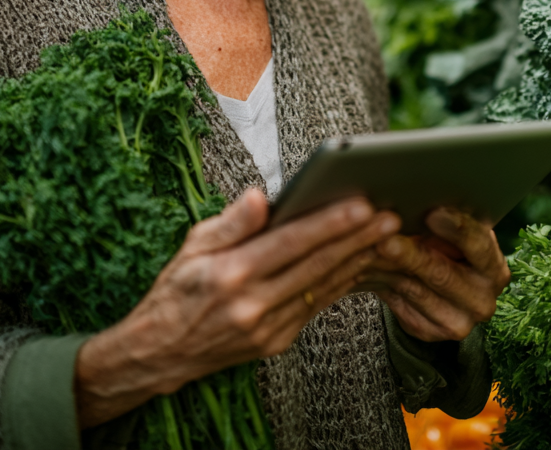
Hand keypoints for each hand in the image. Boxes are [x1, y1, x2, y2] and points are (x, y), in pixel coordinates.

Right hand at [75, 189, 399, 428]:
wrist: (159, 353)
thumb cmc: (177, 289)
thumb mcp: (192, 245)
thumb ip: (232, 222)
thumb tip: (259, 197)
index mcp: (231, 274)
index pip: (291, 243)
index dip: (329, 223)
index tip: (361, 205)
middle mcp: (253, 305)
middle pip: (317, 265)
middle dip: (358, 239)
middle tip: (390, 217)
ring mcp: (267, 328)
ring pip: (323, 287)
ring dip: (358, 260)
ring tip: (386, 236)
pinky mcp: (276, 342)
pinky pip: (316, 306)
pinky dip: (340, 282)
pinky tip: (360, 262)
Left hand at [356, 208, 510, 342]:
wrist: (436, 284)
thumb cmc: (446, 244)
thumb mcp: (453, 231)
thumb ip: (445, 219)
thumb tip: (421, 196)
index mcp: (494, 269)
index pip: (478, 245)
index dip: (456, 228)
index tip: (432, 212)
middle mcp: (482, 301)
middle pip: (442, 273)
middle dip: (411, 254)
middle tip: (387, 238)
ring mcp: (456, 322)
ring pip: (415, 290)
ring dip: (387, 268)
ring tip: (367, 247)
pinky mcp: (428, 332)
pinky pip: (399, 304)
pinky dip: (380, 282)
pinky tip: (365, 265)